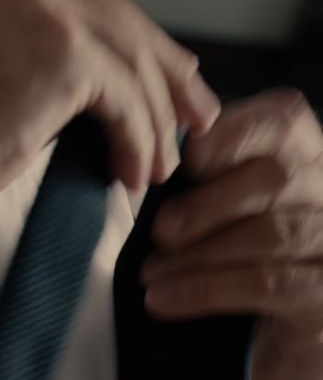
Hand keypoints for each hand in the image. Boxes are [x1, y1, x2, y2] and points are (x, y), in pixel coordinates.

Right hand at [0, 0, 219, 216]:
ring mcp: (43, 10)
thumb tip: (104, 88)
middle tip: (192, 117)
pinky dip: (137, 141)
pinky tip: (132, 172)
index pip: (90, 4)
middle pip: (122, 23)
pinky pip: (124, 100)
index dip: (138, 41)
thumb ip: (43, 62)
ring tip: (159, 164)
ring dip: (153, 122)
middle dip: (166, 77)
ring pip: (130, 63)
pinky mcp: (63, 54)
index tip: (172, 73)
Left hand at [142, 89, 322, 379]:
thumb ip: (206, 175)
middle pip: (277, 177)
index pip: (284, 121)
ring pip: (270, 233)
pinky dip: (205, 289)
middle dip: (208, 202)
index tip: (188, 157)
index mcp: (307, 158)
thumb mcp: (221, 208)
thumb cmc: (236, 259)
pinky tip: (163, 298)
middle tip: (160, 229)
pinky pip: (267, 284)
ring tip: (151, 271)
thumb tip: (154, 152)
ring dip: (199, 252)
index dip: (233, 134)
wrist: (261, 338)